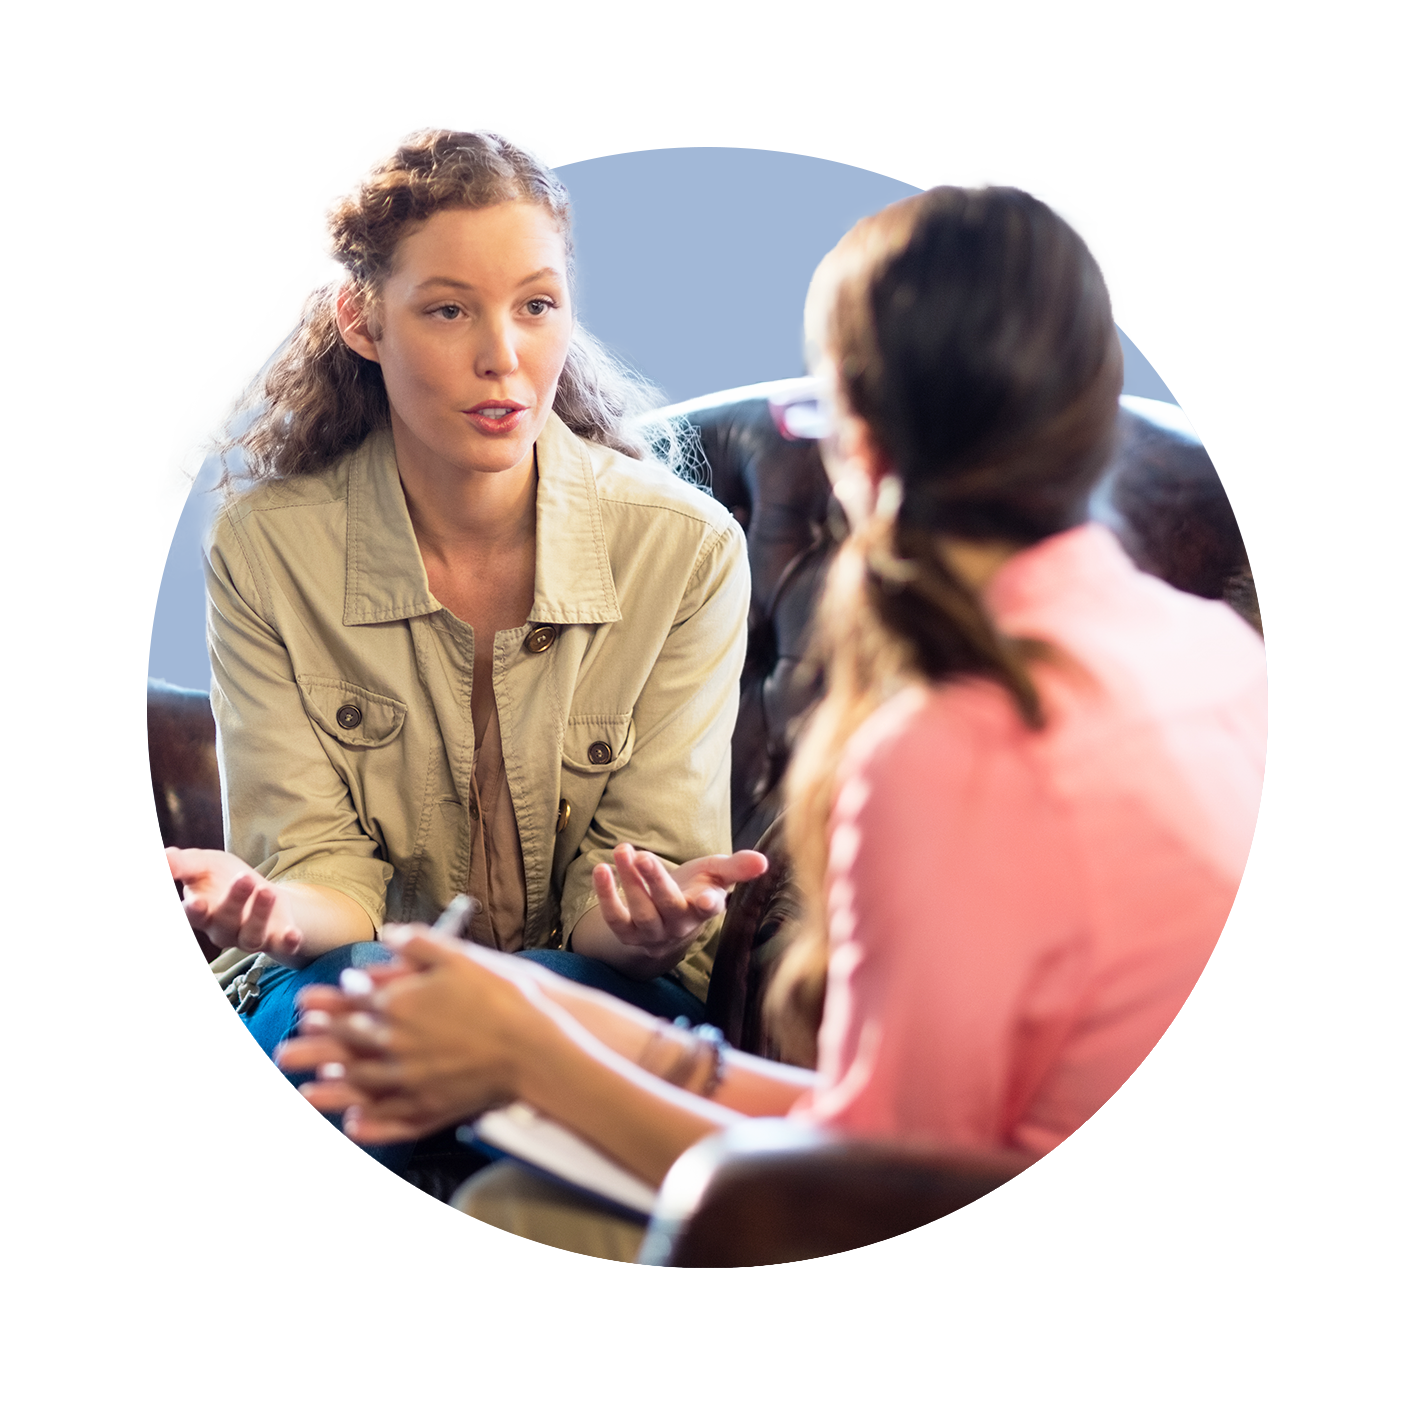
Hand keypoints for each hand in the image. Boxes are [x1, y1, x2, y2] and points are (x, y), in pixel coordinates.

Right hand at [166, 847, 303, 960]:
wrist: (260, 891)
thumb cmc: (223, 878)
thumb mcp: (204, 864)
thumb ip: (183, 863)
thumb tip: (162, 857)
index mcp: (202, 912)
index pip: (194, 916)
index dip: (194, 912)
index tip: (196, 902)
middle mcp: (223, 930)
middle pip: (225, 922)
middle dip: (235, 901)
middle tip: (245, 878)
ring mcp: (249, 937)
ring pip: (251, 935)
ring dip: (259, 915)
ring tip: (267, 891)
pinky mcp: (275, 940)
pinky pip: (280, 947)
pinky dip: (287, 943)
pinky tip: (293, 934)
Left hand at [277, 927, 558, 1144]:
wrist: (536, 1044)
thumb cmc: (502, 996)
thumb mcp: (461, 955)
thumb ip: (420, 942)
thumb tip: (390, 933)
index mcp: (401, 1004)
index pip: (353, 1004)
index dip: (326, 1005)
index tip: (305, 1007)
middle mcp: (398, 1044)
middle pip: (345, 1047)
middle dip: (312, 1048)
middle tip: (283, 1055)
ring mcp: (413, 1079)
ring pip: (360, 1086)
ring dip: (329, 1090)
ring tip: (304, 1094)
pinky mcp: (433, 1106)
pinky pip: (392, 1117)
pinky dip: (370, 1124)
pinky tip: (353, 1126)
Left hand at [586, 845, 768, 964]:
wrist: (667, 920)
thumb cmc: (695, 889)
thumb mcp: (716, 875)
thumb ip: (737, 868)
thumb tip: (764, 860)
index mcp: (703, 911)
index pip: (709, 910)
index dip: (709, 904)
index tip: (707, 897)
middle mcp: (678, 926)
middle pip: (668, 906)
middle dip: (655, 882)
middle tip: (643, 855)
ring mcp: (651, 933)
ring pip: (641, 912)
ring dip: (629, 882)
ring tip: (622, 851)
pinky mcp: (627, 933)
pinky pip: (615, 919)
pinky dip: (605, 896)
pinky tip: (600, 870)